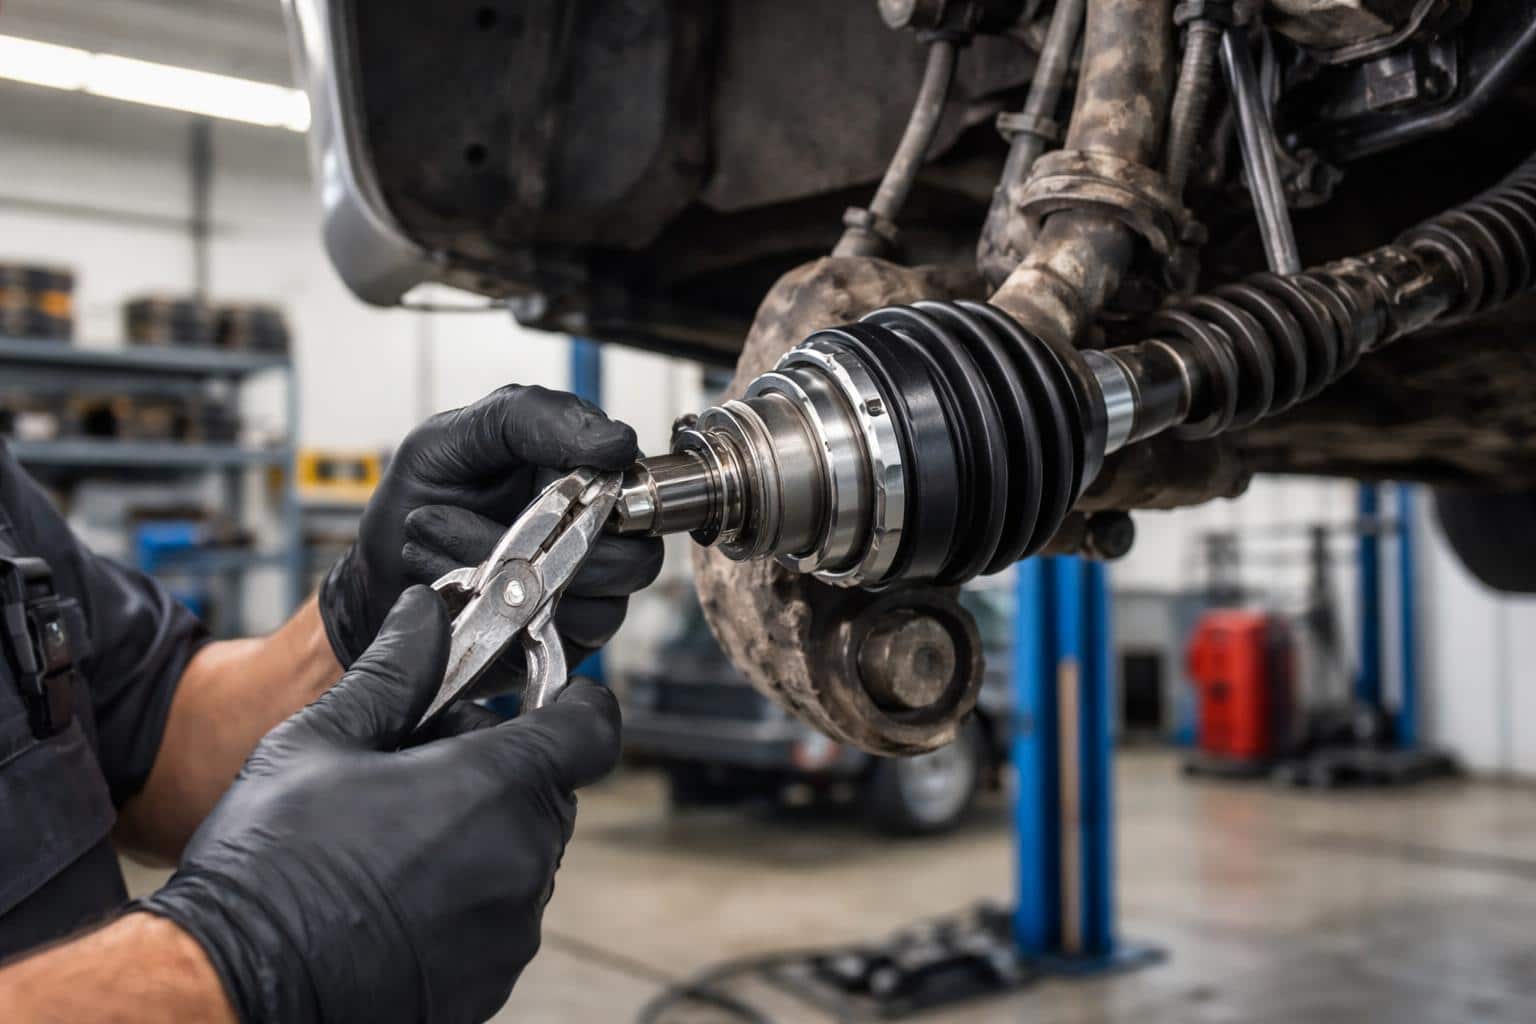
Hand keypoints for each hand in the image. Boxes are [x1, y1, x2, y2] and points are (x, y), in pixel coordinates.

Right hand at [138, 587, 620, 1023]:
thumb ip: (395, 671)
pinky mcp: (490, 982)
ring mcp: (510, 930)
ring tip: (391, 839)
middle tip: (418, 768)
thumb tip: (427, 612)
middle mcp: (521, 861)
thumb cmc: (268, 866)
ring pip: (522, 854)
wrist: (231, 991)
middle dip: (500, 768)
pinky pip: (500, 916)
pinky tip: (394, 895)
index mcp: (494, 788)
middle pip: (548, 789)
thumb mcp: (322, 741)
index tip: (546, 696)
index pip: (591, 729)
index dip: (574, 703)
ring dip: (481, 835)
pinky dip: (466, 897)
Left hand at [320, 384, 663, 692]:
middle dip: (539, 537)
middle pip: (635, 551)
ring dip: (508, 570)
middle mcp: (595, 535)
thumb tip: (617, 440)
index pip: (636, 483)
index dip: (601, 488)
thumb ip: (532, 417)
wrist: (375, 577)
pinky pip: (570, 632)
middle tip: (454, 512)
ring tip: (439, 544)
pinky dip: (507, 610)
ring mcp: (585, 592)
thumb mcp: (454, 436)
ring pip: (601, 596)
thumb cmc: (418, 500)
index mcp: (582, 474)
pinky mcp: (564, 638)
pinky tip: (459, 587)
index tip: (551, 484)